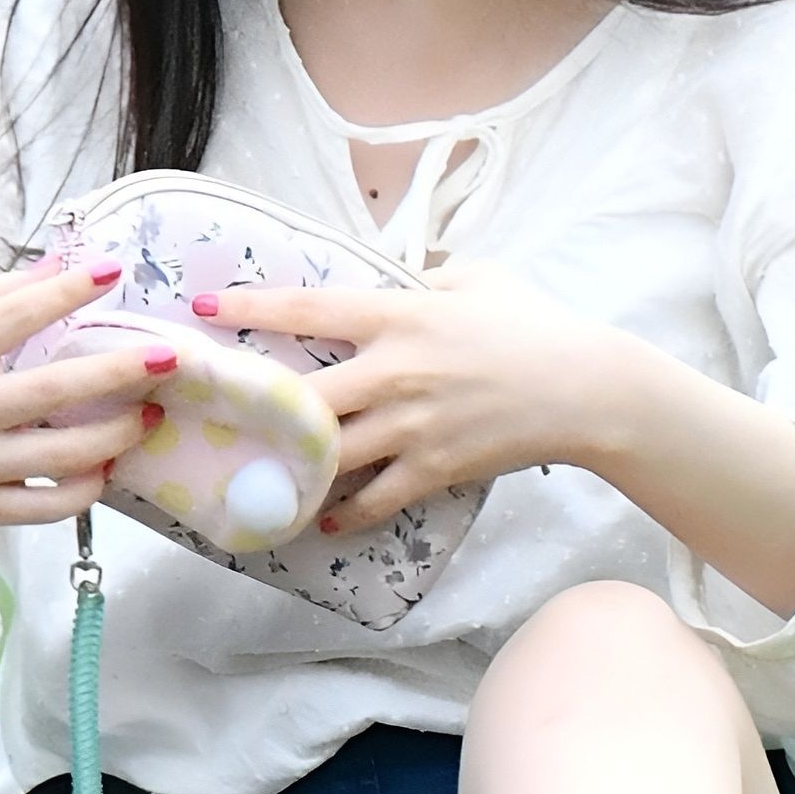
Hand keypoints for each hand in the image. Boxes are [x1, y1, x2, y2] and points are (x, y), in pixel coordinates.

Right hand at [0, 258, 178, 545]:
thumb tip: (56, 264)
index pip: (12, 315)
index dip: (67, 291)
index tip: (114, 272)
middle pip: (51, 389)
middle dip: (118, 370)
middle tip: (169, 355)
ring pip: (60, 456)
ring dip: (117, 434)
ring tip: (149, 414)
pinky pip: (47, 508)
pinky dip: (85, 489)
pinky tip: (106, 466)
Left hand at [205, 259, 611, 534]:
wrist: (587, 389)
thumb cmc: (535, 326)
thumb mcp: (478, 279)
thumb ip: (426, 275)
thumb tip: (398, 274)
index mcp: (400, 315)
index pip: (311, 308)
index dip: (253, 307)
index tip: (207, 308)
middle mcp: (394, 371)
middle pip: (303, 394)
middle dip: (254, 404)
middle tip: (214, 412)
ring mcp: (410, 425)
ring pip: (327, 454)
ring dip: (290, 468)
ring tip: (256, 477)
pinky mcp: (433, 468)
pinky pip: (373, 498)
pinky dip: (344, 512)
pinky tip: (323, 518)